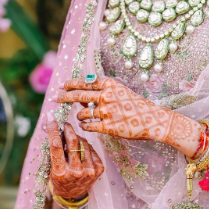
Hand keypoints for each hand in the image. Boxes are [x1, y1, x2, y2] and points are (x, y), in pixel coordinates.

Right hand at [46, 113, 103, 198]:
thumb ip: (54, 150)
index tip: (51, 117)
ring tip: (73, 142)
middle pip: (73, 142)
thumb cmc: (59, 178)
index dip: (53, 129)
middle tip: (66, 124)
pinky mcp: (98, 170)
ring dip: (77, 139)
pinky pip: (91, 149)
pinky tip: (82, 151)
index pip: (56, 146)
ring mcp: (89, 171)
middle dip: (69, 129)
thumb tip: (55, 127)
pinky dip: (86, 147)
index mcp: (60, 173)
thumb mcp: (51, 168)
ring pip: (83, 144)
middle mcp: (76, 172)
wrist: (73, 194)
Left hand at [54, 78, 201, 156]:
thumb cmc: (136, 105)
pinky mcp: (108, 126)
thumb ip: (103, 91)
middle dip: (65, 96)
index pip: (86, 82)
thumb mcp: (121, 91)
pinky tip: (86, 125)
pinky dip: (84, 125)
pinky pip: (88, 126)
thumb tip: (82, 96)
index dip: (72, 84)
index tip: (62, 85)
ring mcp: (107, 111)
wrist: (152, 119)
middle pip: (79, 95)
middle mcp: (107, 96)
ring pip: (82, 113)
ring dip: (79, 115)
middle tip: (55, 97)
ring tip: (81, 117)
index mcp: (110, 85)